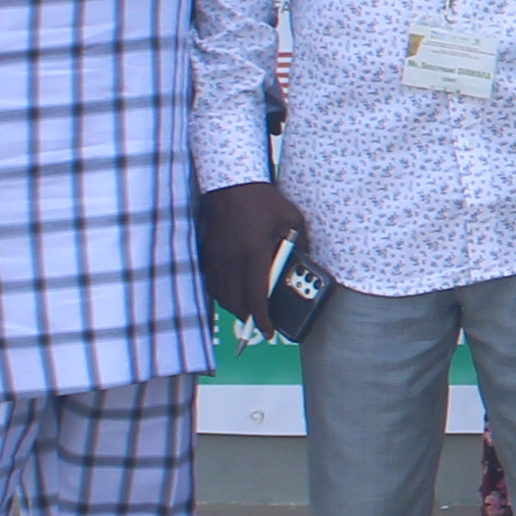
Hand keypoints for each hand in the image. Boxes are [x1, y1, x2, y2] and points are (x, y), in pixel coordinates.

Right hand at [197, 180, 296, 325]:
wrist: (232, 183)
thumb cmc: (265, 201)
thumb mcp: (292, 220)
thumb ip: (301, 244)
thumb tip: (308, 263)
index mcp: (254, 255)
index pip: (255, 298)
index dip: (261, 320)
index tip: (268, 332)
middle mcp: (232, 260)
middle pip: (236, 302)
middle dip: (248, 318)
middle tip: (260, 322)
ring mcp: (216, 257)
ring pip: (221, 295)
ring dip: (234, 307)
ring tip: (247, 310)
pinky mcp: (207, 252)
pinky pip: (211, 282)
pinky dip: (221, 293)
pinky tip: (231, 292)